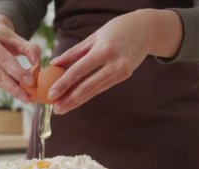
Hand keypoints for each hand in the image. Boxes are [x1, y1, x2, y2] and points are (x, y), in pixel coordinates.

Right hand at [0, 14, 40, 102]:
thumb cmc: (5, 37)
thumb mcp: (19, 39)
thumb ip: (31, 50)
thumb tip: (37, 66)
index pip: (5, 59)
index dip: (18, 72)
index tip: (31, 82)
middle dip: (14, 87)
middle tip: (28, 97)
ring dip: (11, 90)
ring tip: (25, 97)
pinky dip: (6, 87)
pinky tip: (17, 92)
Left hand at [48, 9, 181, 113]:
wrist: (147, 29)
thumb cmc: (116, 29)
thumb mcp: (93, 37)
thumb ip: (73, 52)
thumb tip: (54, 64)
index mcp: (104, 51)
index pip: (79, 71)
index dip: (64, 84)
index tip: (51, 94)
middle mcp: (115, 64)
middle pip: (88, 87)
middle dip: (70, 100)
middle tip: (56, 109)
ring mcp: (122, 72)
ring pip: (95, 90)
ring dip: (77, 101)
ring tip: (63, 108)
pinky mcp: (125, 76)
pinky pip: (102, 87)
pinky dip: (88, 94)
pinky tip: (77, 99)